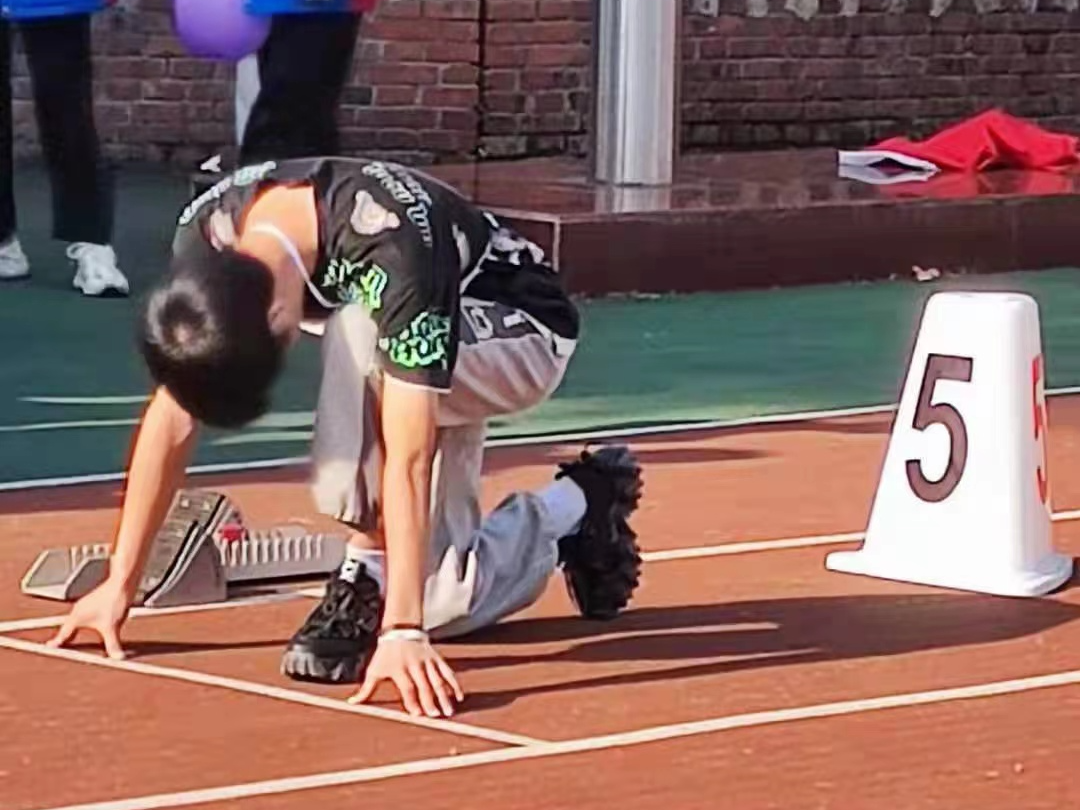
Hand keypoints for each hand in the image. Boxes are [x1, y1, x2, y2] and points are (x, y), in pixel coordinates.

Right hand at [46, 576, 132, 659]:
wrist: (121, 581)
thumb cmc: (113, 600)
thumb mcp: (112, 627)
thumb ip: (112, 644)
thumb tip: (117, 658)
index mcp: (76, 618)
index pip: (64, 634)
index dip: (57, 642)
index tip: (49, 647)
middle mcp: (78, 610)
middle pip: (68, 627)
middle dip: (65, 637)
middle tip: (59, 645)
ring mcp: (86, 604)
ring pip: (76, 619)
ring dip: (74, 629)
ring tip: (73, 636)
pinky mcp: (94, 600)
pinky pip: (85, 614)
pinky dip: (84, 622)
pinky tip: (92, 623)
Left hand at [348, 629, 462, 717]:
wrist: (401, 630)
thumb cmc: (386, 654)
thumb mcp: (374, 669)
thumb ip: (365, 689)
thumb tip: (352, 704)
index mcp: (399, 669)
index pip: (408, 687)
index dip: (412, 701)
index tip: (417, 714)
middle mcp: (415, 665)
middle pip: (424, 685)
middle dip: (430, 701)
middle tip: (436, 716)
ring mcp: (427, 661)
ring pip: (438, 680)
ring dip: (444, 696)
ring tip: (448, 711)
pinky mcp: (436, 659)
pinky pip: (447, 672)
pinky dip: (454, 684)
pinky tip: (459, 697)